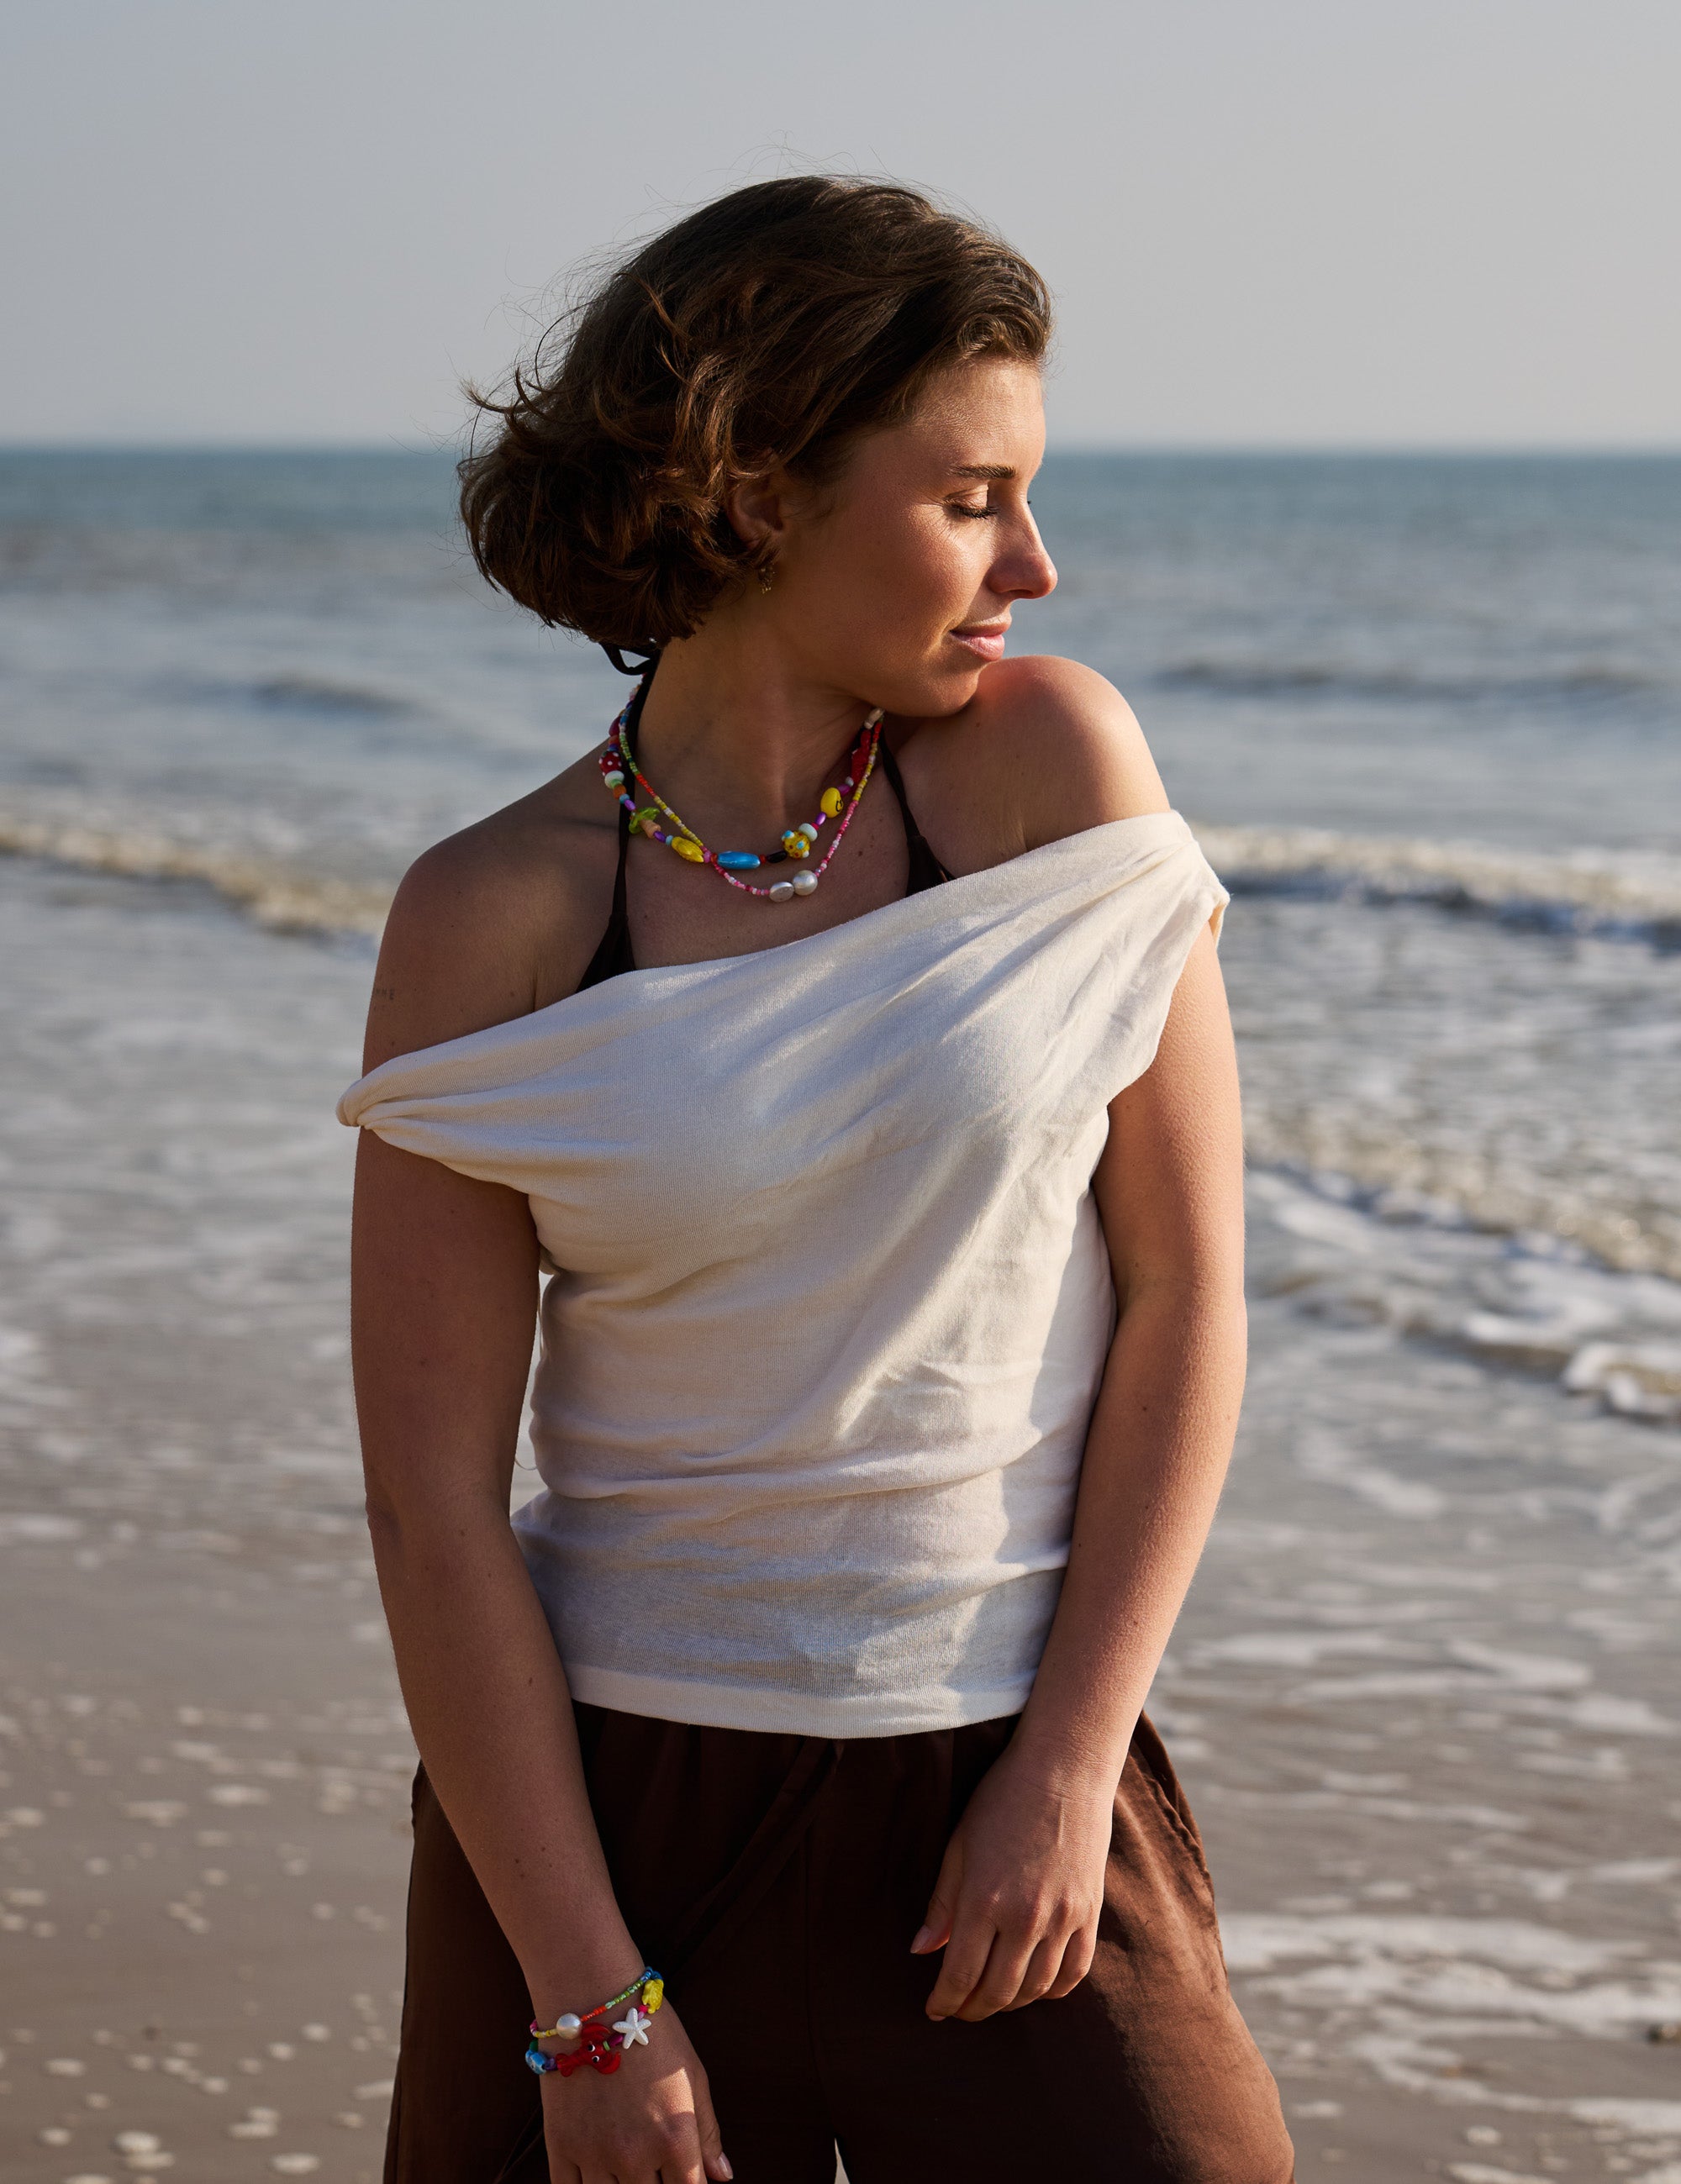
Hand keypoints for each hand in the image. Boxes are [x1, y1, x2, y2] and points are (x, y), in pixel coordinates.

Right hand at [541, 2001, 731, 2183]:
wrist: (594, 1998)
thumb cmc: (653, 2032)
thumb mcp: (693, 2075)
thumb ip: (707, 2132)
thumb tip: (723, 2177)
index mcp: (675, 2139)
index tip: (683, 2177)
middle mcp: (635, 2156)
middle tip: (654, 2167)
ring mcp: (594, 2154)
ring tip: (627, 2165)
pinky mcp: (560, 2146)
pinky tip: (596, 2175)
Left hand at [910, 1735, 1113, 2022]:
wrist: (1064, 1771)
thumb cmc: (1001, 1801)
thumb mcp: (959, 1845)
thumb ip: (942, 1902)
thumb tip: (921, 1949)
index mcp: (984, 1900)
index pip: (960, 1975)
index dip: (945, 2001)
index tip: (934, 2009)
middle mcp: (1025, 1918)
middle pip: (997, 1992)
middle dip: (972, 2009)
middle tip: (959, 2009)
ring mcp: (1062, 1919)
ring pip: (1035, 1990)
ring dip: (1009, 2004)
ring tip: (991, 1999)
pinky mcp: (1089, 1914)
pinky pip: (1073, 1973)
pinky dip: (1051, 1991)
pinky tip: (1034, 1987)